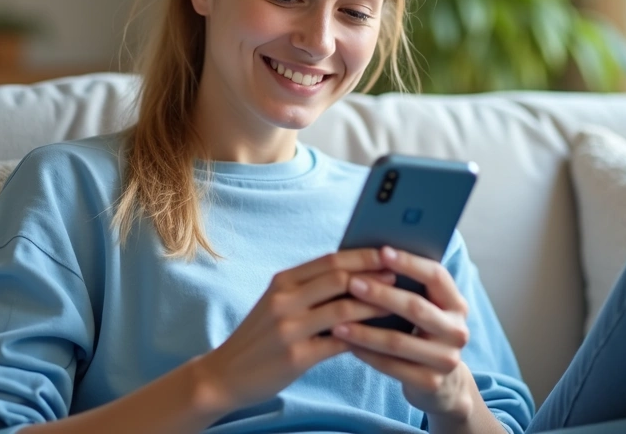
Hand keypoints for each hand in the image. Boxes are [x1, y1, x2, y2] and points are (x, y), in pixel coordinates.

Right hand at [193, 249, 395, 412]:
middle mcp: (284, 299)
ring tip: (397, 303)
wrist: (225, 374)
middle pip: (339, 277)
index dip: (362, 254)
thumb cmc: (259, 338)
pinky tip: (380, 337)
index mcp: (282, 282)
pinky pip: (339, 342)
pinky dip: (363, 338)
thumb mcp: (277, 304)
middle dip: (374, 273)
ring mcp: (289, 327)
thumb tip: (353, 275)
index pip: (329, 259)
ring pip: (344, 307)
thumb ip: (308, 289)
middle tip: (400, 273)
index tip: (387, 251)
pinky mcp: (296, 356)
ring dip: (375, 304)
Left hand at [330, 246, 476, 421]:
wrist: (441, 384)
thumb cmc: (421, 333)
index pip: (436, 276)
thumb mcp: (424, 309)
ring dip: (364, 330)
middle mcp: (457, 330)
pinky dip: (366, 353)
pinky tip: (346, 344)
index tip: (381, 251)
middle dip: (381, 294)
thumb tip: (369, 255)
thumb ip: (407, 287)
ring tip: (336, 321)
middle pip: (416, 308)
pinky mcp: (430, 382)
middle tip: (352, 283)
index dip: (409, 263)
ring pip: (398, 341)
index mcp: (456, 304)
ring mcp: (446, 359)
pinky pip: (391, 365)